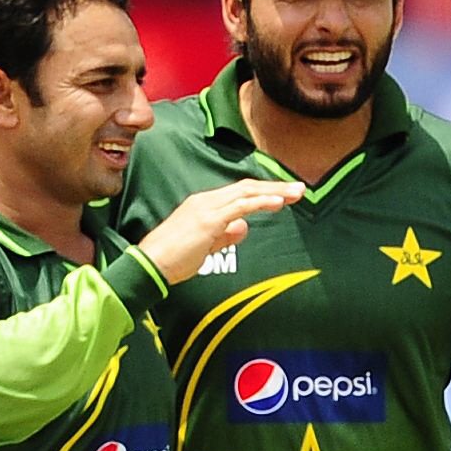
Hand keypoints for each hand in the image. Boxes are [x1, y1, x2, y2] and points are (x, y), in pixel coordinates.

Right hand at [137, 180, 307, 284]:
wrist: (151, 264)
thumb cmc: (174, 259)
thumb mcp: (205, 247)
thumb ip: (224, 235)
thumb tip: (244, 227)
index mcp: (205, 205)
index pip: (240, 193)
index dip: (264, 192)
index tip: (285, 195)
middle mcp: (206, 200)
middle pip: (247, 187)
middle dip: (275, 187)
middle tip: (300, 189)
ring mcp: (207, 207)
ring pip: (247, 192)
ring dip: (274, 192)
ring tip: (296, 193)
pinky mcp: (209, 219)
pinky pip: (240, 206)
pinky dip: (261, 202)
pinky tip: (278, 203)